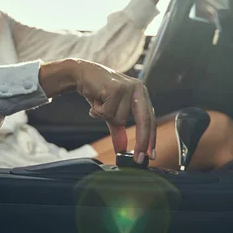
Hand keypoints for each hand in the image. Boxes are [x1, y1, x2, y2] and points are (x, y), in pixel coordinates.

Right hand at [39, 59, 155, 163]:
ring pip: (120, 118)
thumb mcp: (111, 113)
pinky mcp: (116, 88)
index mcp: (141, 94)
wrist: (81, 74)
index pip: (150, 119)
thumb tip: (122, 150)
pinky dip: (98, 111)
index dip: (150, 138)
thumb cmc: (99, 91)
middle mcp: (138, 89)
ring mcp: (128, 87)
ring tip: (100, 105)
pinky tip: (96, 100)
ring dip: (105, 116)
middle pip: (144, 120)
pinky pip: (108, 112)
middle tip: (138, 158)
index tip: (150, 155)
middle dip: (141, 141)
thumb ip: (118, 131)